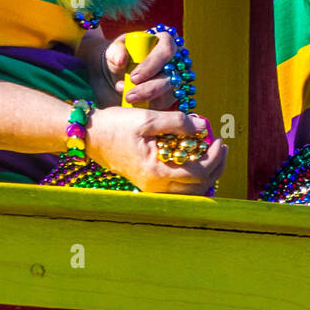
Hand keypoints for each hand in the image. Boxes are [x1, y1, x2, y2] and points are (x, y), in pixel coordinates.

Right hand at [86, 106, 224, 193]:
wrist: (89, 136)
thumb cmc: (115, 125)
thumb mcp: (147, 118)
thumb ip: (176, 122)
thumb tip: (202, 126)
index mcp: (156, 172)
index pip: (197, 173)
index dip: (213, 157)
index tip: (217, 138)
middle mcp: (155, 186)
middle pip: (198, 187)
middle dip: (215, 166)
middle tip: (220, 145)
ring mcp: (151, 187)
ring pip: (190, 190)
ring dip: (206, 172)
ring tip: (212, 151)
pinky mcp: (148, 182)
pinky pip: (178, 187)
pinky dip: (192, 175)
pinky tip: (194, 158)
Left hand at [98, 31, 179, 109]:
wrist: (118, 71)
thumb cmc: (121, 55)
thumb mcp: (115, 49)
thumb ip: (116, 51)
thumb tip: (121, 60)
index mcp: (165, 40)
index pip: (166, 49)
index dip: (152, 64)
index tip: (134, 77)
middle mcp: (176, 59)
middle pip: (172, 74)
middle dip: (150, 88)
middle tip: (130, 96)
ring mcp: (176, 77)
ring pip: (170, 91)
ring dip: (149, 99)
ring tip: (128, 99)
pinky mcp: (172, 95)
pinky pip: (166, 104)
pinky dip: (150, 106)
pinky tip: (135, 104)